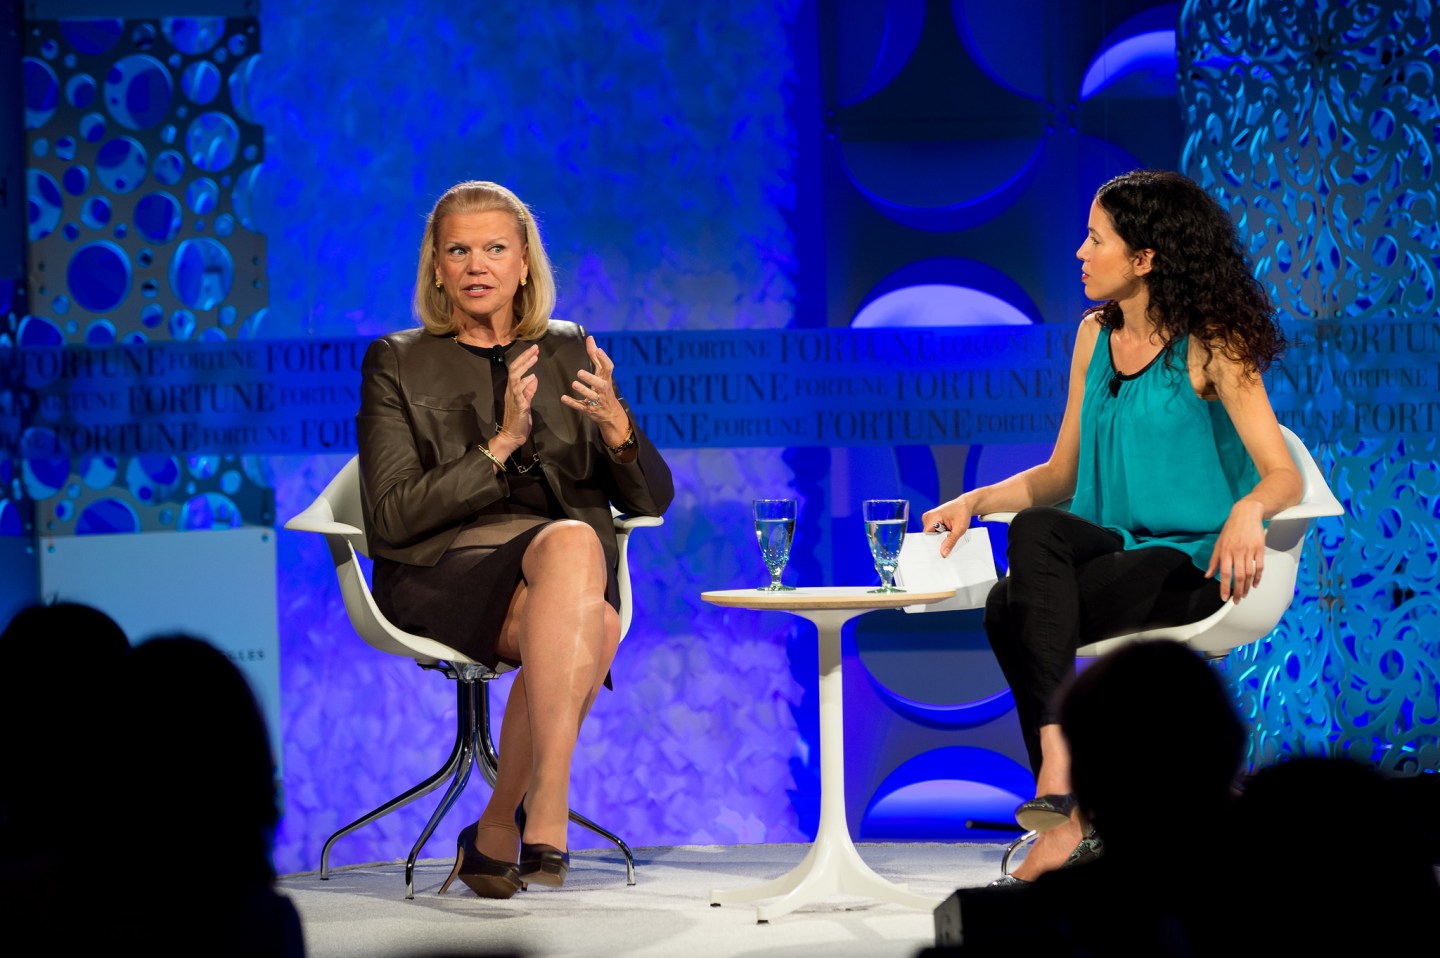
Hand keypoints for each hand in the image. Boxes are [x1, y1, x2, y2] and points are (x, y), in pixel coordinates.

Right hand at [493, 345, 539, 459]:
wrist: (511, 437)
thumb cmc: (519, 421)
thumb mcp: (526, 403)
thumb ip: (529, 391)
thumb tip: (533, 378)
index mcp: (513, 390)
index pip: (517, 370)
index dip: (524, 359)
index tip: (534, 351)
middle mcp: (511, 391)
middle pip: (515, 369)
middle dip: (525, 357)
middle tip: (535, 348)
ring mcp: (513, 398)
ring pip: (515, 377)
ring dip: (525, 366)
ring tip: (534, 357)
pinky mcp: (518, 406)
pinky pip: (519, 392)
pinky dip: (525, 384)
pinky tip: (532, 377)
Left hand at [561, 336, 629, 447]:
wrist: (611, 413)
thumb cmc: (604, 388)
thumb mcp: (601, 373)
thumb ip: (595, 356)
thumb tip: (590, 338)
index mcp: (606, 378)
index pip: (608, 368)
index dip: (604, 359)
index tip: (598, 350)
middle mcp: (603, 389)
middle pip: (600, 384)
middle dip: (590, 378)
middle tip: (579, 372)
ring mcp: (597, 400)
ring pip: (591, 396)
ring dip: (583, 390)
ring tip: (574, 384)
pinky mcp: (590, 409)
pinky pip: (581, 406)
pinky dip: (572, 403)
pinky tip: (563, 398)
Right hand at [921, 496, 975, 558]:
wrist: (965, 505)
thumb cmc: (962, 512)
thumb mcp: (959, 529)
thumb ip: (950, 542)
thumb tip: (943, 553)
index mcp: (931, 517)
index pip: (926, 537)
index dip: (933, 545)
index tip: (940, 552)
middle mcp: (927, 517)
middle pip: (929, 537)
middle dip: (938, 541)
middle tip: (949, 540)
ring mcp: (929, 519)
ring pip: (932, 535)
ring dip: (940, 537)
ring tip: (949, 532)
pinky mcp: (932, 520)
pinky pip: (934, 532)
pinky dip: (941, 534)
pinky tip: (947, 532)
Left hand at [1206, 499, 1265, 602]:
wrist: (1246, 514)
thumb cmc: (1231, 529)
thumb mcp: (1218, 544)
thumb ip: (1213, 561)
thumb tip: (1208, 575)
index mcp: (1225, 551)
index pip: (1225, 573)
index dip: (1224, 587)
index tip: (1224, 598)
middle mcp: (1237, 552)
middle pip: (1238, 576)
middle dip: (1237, 591)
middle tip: (1236, 600)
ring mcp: (1249, 550)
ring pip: (1249, 573)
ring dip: (1247, 586)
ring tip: (1244, 594)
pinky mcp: (1259, 548)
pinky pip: (1260, 566)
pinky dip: (1258, 577)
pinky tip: (1254, 584)